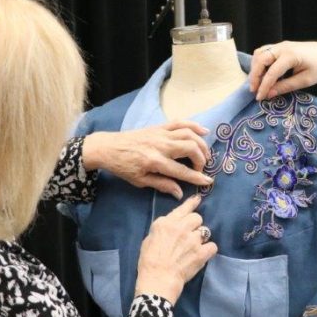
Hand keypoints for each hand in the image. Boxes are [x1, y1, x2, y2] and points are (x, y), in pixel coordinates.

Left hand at [82, 121, 213, 198]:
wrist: (108, 148)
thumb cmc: (123, 167)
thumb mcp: (140, 181)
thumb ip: (162, 185)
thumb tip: (180, 193)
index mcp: (155, 162)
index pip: (182, 171)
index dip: (197, 177)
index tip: (208, 182)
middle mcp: (161, 146)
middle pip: (190, 148)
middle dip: (201, 159)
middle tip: (201, 168)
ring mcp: (161, 134)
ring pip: (189, 134)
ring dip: (201, 144)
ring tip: (205, 154)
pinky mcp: (159, 127)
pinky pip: (180, 122)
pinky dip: (194, 125)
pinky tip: (204, 131)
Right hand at [135, 195, 217, 303]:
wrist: (157, 280)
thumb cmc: (148, 262)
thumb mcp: (149, 240)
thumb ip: (162, 230)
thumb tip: (171, 227)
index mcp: (165, 223)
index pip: (183, 209)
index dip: (192, 204)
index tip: (198, 199)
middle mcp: (180, 227)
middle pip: (197, 218)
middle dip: (195, 225)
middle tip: (189, 236)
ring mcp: (192, 239)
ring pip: (205, 231)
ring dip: (200, 238)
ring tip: (193, 248)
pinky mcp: (201, 252)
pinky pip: (212, 246)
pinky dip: (208, 250)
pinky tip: (202, 255)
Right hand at [249, 41, 316, 100]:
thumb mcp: (305, 80)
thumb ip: (286, 86)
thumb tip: (269, 94)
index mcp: (291, 55)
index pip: (271, 72)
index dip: (264, 86)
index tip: (259, 98)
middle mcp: (282, 47)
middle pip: (260, 59)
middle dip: (255, 76)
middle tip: (254, 91)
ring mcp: (280, 45)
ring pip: (259, 54)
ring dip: (255, 68)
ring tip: (257, 83)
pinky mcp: (280, 46)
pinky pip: (264, 52)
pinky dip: (259, 62)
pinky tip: (262, 73)